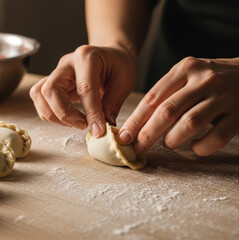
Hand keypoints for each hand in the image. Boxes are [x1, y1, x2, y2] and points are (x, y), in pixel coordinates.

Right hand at [30, 45, 135, 136]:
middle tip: (83, 126)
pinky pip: (40, 99)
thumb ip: (112, 103)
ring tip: (76, 123)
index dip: (91, 112)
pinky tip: (69, 119)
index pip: (84, 88)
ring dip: (53, 115)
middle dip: (64, 114)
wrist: (111, 56)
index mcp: (87, 57)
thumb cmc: (118, 65)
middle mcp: (66, 63)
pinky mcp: (52, 82)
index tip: (99, 130)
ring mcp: (56, 72)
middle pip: (51, 90)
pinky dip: (50, 113)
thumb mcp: (125, 81)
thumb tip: (103, 127)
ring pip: (39, 94)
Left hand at [119, 56, 238, 155]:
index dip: (136, 120)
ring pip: (190, 124)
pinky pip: (216, 138)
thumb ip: (167, 94)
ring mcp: (224, 96)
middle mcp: (204, 79)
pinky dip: (201, 147)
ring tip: (168, 144)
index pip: (153, 97)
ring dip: (172, 139)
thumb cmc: (211, 80)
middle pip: (167, 111)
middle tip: (137, 148)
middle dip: (148, 133)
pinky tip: (195, 147)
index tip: (124, 136)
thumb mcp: (188, 76)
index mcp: (185, 68)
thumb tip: (137, 125)